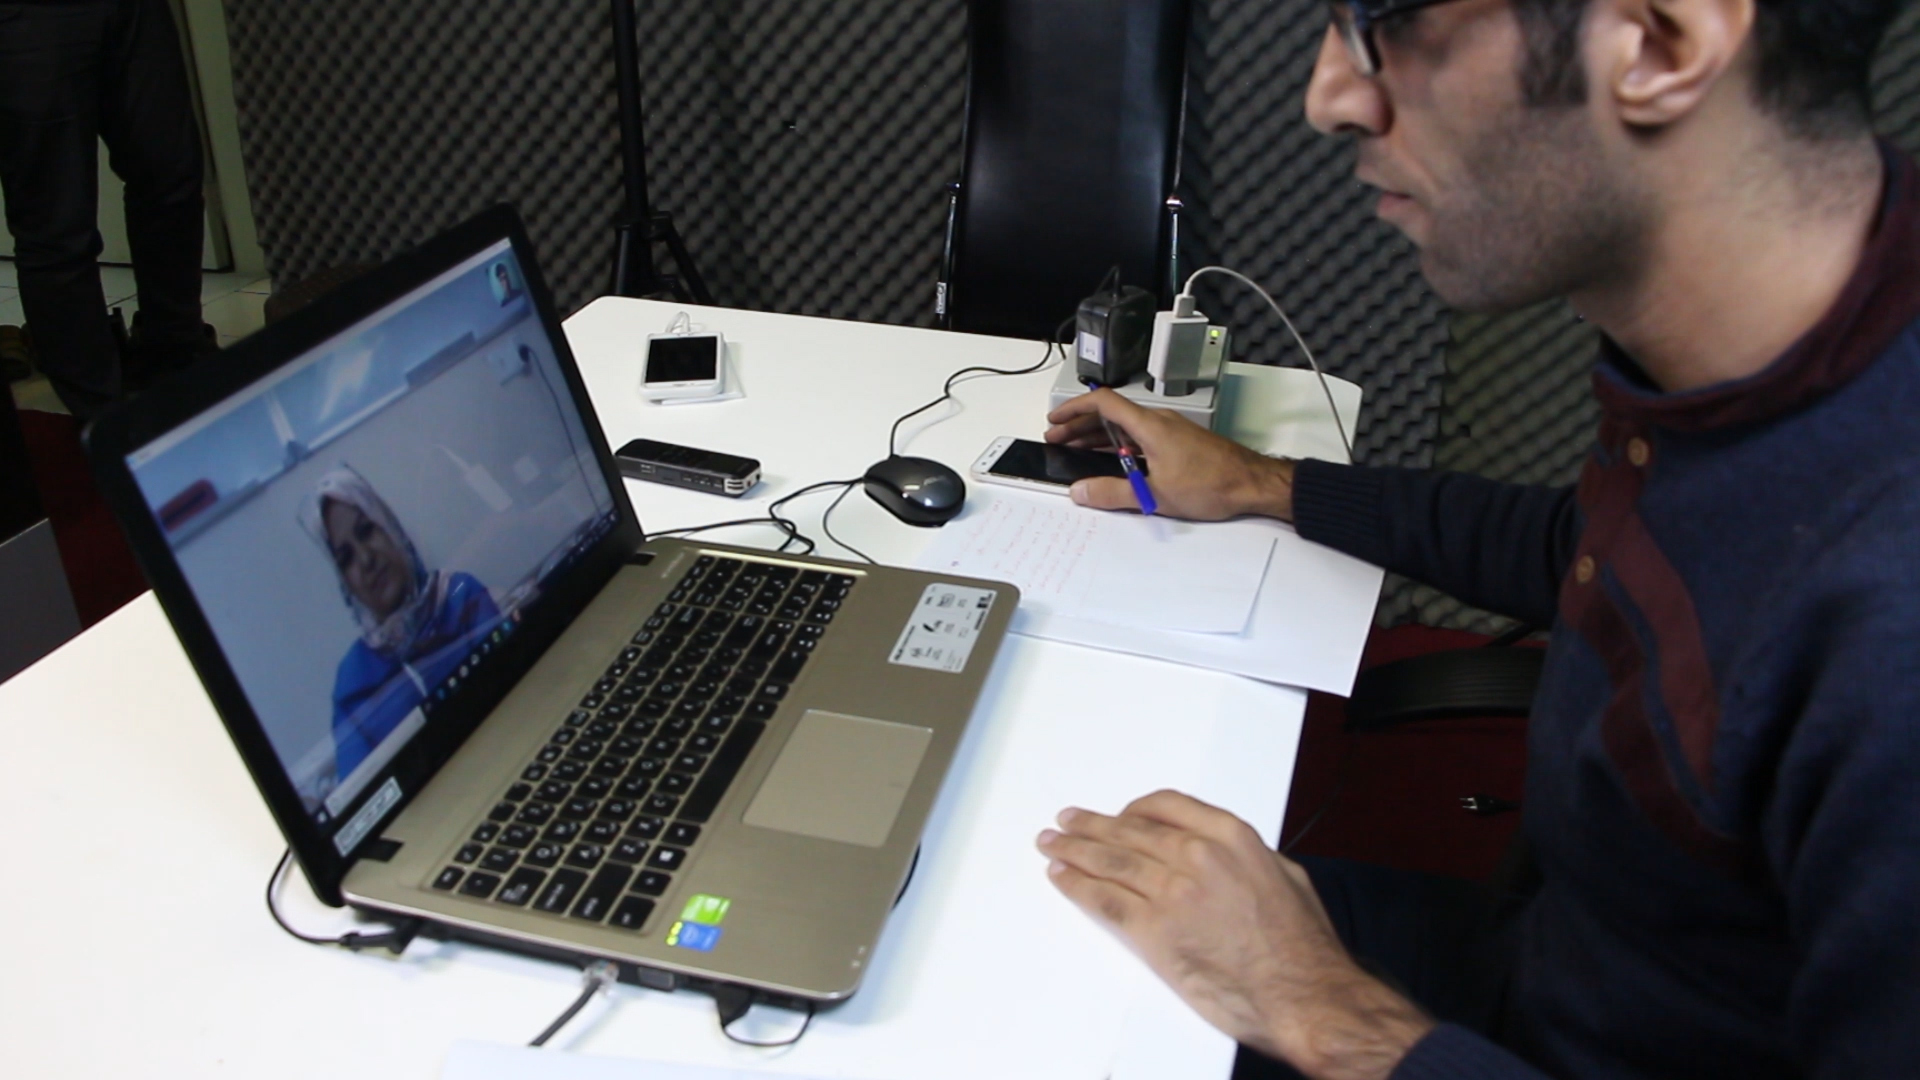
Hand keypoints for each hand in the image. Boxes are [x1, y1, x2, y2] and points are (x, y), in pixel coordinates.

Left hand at [1037, 791, 1432, 1079]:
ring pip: (1111, 861)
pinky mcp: (1155, 932)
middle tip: (1068, 822)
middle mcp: (1197, 855)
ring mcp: (1172, 892)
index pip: (1166, 806)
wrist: (1302, 994)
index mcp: (1230, 837)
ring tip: (1052, 844)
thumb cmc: (1303, 947)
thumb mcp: (1287, 877)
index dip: (1134, 810)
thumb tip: (1227, 854)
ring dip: (1074, 850)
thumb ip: (1248, 857)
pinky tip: (1062, 878)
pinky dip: (1078, 887)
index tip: (1119, 814)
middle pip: (1130, 831)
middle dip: (1092, 826)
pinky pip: (1105, 901)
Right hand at [1044, 389, 1296, 520]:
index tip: (1056, 420)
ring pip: (1125, 426)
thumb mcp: (1155, 494)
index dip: (1074, 408)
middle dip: (1080, 425)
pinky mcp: (1178, 442)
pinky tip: (1112, 460)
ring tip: (1076, 449)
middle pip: (1110, 414)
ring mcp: (1169, 430)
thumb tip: (1081, 492)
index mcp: (1150, 425)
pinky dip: (1119, 444)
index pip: (1103, 403)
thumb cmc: (1213, 483)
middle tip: (1058, 439)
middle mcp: (1158, 421)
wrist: (1251, 483)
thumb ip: (1112, 492)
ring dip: (1098, 436)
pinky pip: (1140, 436)